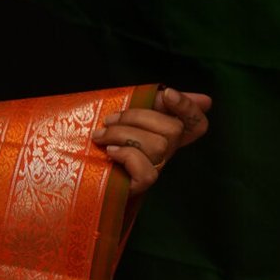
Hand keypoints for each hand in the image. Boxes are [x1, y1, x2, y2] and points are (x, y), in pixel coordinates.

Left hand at [96, 87, 210, 193]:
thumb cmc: (102, 136)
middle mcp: (165, 152)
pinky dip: (127, 156)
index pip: (196, 123)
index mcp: (164, 132)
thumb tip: (205, 99)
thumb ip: (155, 102)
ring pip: (158, 147)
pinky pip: (148, 172)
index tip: (167, 93)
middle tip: (110, 119)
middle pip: (174, 130)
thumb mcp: (127, 114)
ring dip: (123, 134)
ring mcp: (153, 169)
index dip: (188, 108)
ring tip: (100, 135)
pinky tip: (110, 152)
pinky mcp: (139, 186)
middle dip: (138, 117)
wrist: (74, 166)